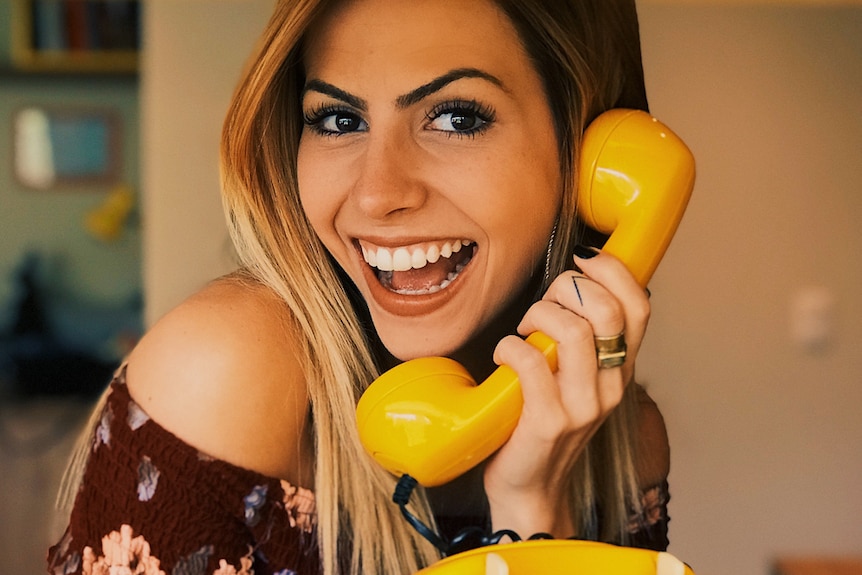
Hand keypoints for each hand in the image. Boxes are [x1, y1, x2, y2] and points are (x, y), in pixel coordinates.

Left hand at [483, 250, 649, 537]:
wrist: (531, 489)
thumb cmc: (546, 423)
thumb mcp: (577, 379)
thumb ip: (582, 339)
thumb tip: (571, 283)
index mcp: (620, 369)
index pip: (640, 306)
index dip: (614, 271)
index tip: (582, 261)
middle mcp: (610, 386)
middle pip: (606, 310)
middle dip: (566, 289)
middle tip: (542, 305)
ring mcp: (583, 406)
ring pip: (574, 331)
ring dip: (538, 316)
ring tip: (522, 331)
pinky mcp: (549, 421)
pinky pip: (532, 361)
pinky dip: (510, 347)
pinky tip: (504, 356)